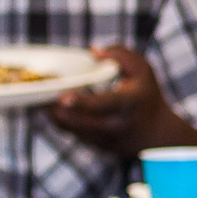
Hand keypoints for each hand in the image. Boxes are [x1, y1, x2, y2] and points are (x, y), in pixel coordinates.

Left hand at [46, 44, 188, 156]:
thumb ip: (120, 55)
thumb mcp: (143, 70)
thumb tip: (92, 51)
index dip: (81, 102)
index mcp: (127, 103)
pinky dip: (58, 119)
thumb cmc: (147, 96)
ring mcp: (104, 139)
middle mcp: (114, 124)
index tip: (63, 97)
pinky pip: (70, 132)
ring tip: (38, 97)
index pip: (102, 105)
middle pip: (77, 120)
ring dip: (51, 113)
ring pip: (69, 128)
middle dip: (53, 107)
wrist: (158, 136)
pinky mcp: (95, 146)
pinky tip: (49, 106)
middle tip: (38, 90)